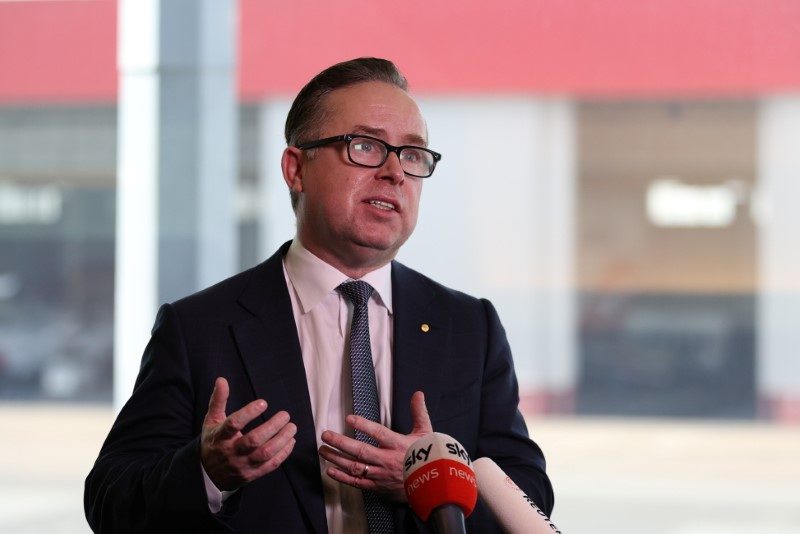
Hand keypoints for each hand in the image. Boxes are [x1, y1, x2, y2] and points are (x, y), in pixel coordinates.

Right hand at [200, 377, 296, 490]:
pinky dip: (283, 454)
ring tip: (292, 427)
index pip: (233, 424)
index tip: (263, 403)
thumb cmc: (213, 441)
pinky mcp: (252, 474)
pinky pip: (270, 465)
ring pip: (265, 454)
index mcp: (220, 436)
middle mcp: (231, 452)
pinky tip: (291, 441)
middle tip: (286, 415)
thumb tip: (222, 379)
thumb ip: (218, 400)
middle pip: (253, 440)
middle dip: (272, 427)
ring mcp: (242, 465)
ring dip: (282, 440)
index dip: (248, 413)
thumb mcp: (212, 421)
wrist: (209, 474)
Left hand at [318, 391, 432, 501]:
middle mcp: (387, 460)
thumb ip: (419, 412)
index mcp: (398, 445)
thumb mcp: (426, 432)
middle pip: (360, 451)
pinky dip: (343, 477)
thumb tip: (418, 393)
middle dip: (341, 443)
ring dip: (337, 458)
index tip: (349, 419)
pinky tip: (330, 470)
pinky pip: (357, 483)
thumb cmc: (429, 457)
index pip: (378, 433)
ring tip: (323, 450)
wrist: (433, 485)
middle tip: (325, 435)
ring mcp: (381, 475)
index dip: (364, 426)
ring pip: (355, 467)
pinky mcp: (378, 488)